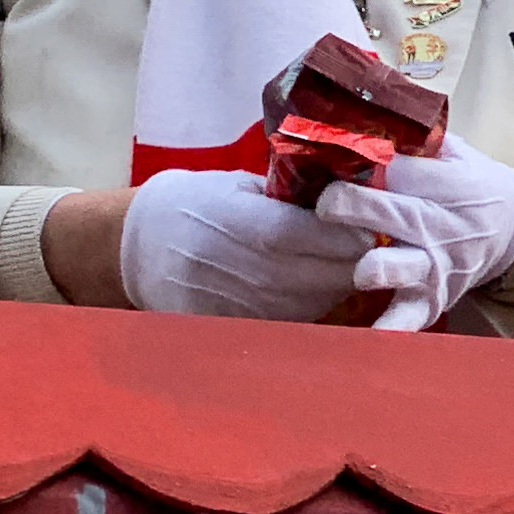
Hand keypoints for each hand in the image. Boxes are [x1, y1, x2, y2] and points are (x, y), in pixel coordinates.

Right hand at [123, 168, 377, 321]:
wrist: (138, 248)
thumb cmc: (195, 204)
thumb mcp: (239, 185)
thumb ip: (291, 194)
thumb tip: (353, 197)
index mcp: (236, 220)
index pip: (308, 235)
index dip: (347, 234)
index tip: (371, 226)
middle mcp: (235, 267)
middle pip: (319, 274)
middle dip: (356, 262)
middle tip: (375, 247)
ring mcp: (234, 304)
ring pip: (314, 303)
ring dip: (339, 285)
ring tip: (344, 265)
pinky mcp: (232, 328)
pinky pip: (292, 322)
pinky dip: (312, 306)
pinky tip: (313, 287)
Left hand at [322, 136, 513, 332]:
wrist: (513, 232)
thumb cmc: (472, 185)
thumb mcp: (457, 153)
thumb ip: (419, 137)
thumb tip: (365, 112)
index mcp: (452, 185)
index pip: (402, 171)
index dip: (365, 162)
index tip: (334, 156)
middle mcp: (444, 226)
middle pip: (392, 214)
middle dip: (351, 205)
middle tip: (325, 201)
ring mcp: (437, 265)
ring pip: (398, 267)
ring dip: (374, 266)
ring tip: (359, 266)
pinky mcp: (433, 299)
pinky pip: (409, 317)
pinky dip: (391, 327)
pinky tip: (372, 336)